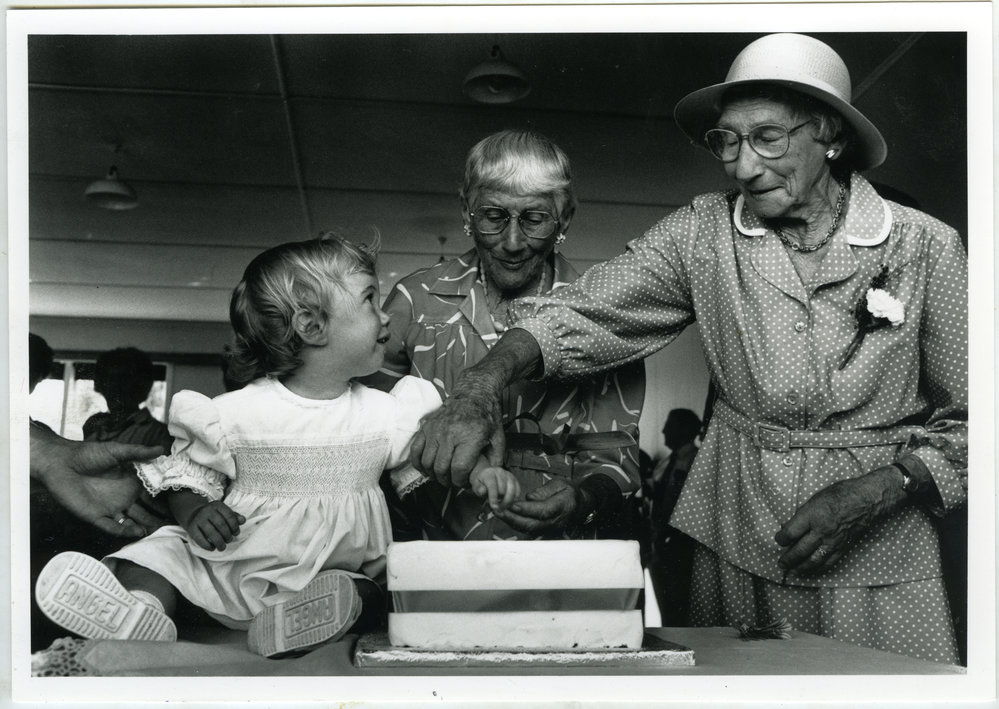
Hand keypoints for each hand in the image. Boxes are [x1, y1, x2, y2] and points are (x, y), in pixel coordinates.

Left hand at [30, 426, 164, 537]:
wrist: (61, 463)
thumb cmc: (88, 454)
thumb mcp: (116, 450)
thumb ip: (138, 453)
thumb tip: (161, 450)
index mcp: (130, 482)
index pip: (150, 494)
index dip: (163, 499)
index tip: (180, 503)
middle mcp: (123, 497)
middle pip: (144, 510)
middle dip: (158, 517)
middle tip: (174, 523)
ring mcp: (110, 508)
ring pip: (131, 521)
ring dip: (144, 526)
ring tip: (159, 531)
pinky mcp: (96, 517)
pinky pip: (113, 527)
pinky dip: (125, 531)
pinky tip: (138, 532)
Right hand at [179, 500, 244, 550]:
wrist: (193, 513)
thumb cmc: (213, 515)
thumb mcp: (223, 512)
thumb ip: (234, 516)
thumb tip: (243, 521)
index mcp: (217, 505)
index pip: (229, 515)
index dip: (235, 526)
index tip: (236, 533)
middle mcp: (207, 511)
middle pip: (221, 524)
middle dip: (227, 535)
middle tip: (229, 540)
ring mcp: (198, 519)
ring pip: (211, 533)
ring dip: (219, 542)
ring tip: (222, 547)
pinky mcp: (191, 528)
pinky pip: (200, 539)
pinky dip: (208, 546)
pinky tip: (212, 548)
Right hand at [411, 395, 505, 488]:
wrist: (473, 394)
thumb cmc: (486, 417)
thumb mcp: (498, 438)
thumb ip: (496, 460)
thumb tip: (489, 478)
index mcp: (470, 437)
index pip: (459, 468)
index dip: (461, 481)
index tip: (465, 482)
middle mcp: (450, 433)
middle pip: (441, 468)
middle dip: (447, 481)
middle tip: (453, 481)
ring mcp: (435, 430)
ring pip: (427, 462)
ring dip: (434, 474)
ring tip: (442, 476)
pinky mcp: (426, 427)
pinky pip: (415, 451)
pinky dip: (418, 464)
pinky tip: (426, 469)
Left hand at [470, 466, 521, 511]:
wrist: (487, 475)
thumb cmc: (482, 482)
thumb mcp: (476, 485)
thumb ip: (479, 489)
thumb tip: (483, 491)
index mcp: (489, 473)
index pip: (493, 486)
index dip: (493, 498)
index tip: (494, 507)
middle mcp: (500, 472)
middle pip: (503, 490)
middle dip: (500, 502)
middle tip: (497, 508)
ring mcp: (509, 476)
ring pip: (512, 492)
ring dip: (508, 502)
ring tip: (503, 507)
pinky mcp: (515, 480)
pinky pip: (518, 491)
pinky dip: (514, 499)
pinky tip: (508, 502)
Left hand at [494, 477, 578, 534]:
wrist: (581, 505)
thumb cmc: (569, 492)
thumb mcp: (560, 484)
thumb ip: (545, 491)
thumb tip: (529, 498)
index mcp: (562, 507)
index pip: (542, 511)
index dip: (526, 509)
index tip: (512, 504)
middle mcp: (556, 521)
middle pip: (533, 525)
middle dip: (513, 519)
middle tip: (498, 510)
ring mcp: (551, 529)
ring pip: (529, 530)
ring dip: (512, 523)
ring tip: (498, 513)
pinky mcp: (546, 532)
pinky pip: (529, 531)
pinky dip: (516, 525)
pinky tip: (506, 517)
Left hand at [775, 466, 905, 574]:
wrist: (866, 500)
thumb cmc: (840, 495)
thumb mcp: (815, 499)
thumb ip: (802, 515)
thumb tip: (790, 527)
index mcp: (812, 515)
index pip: (791, 533)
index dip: (781, 539)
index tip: (779, 540)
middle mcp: (822, 531)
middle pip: (800, 550)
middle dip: (788, 559)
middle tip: (781, 564)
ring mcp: (833, 541)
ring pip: (814, 560)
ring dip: (801, 567)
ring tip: (792, 571)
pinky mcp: (843, 547)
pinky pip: (829, 562)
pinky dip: (818, 568)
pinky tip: (811, 570)